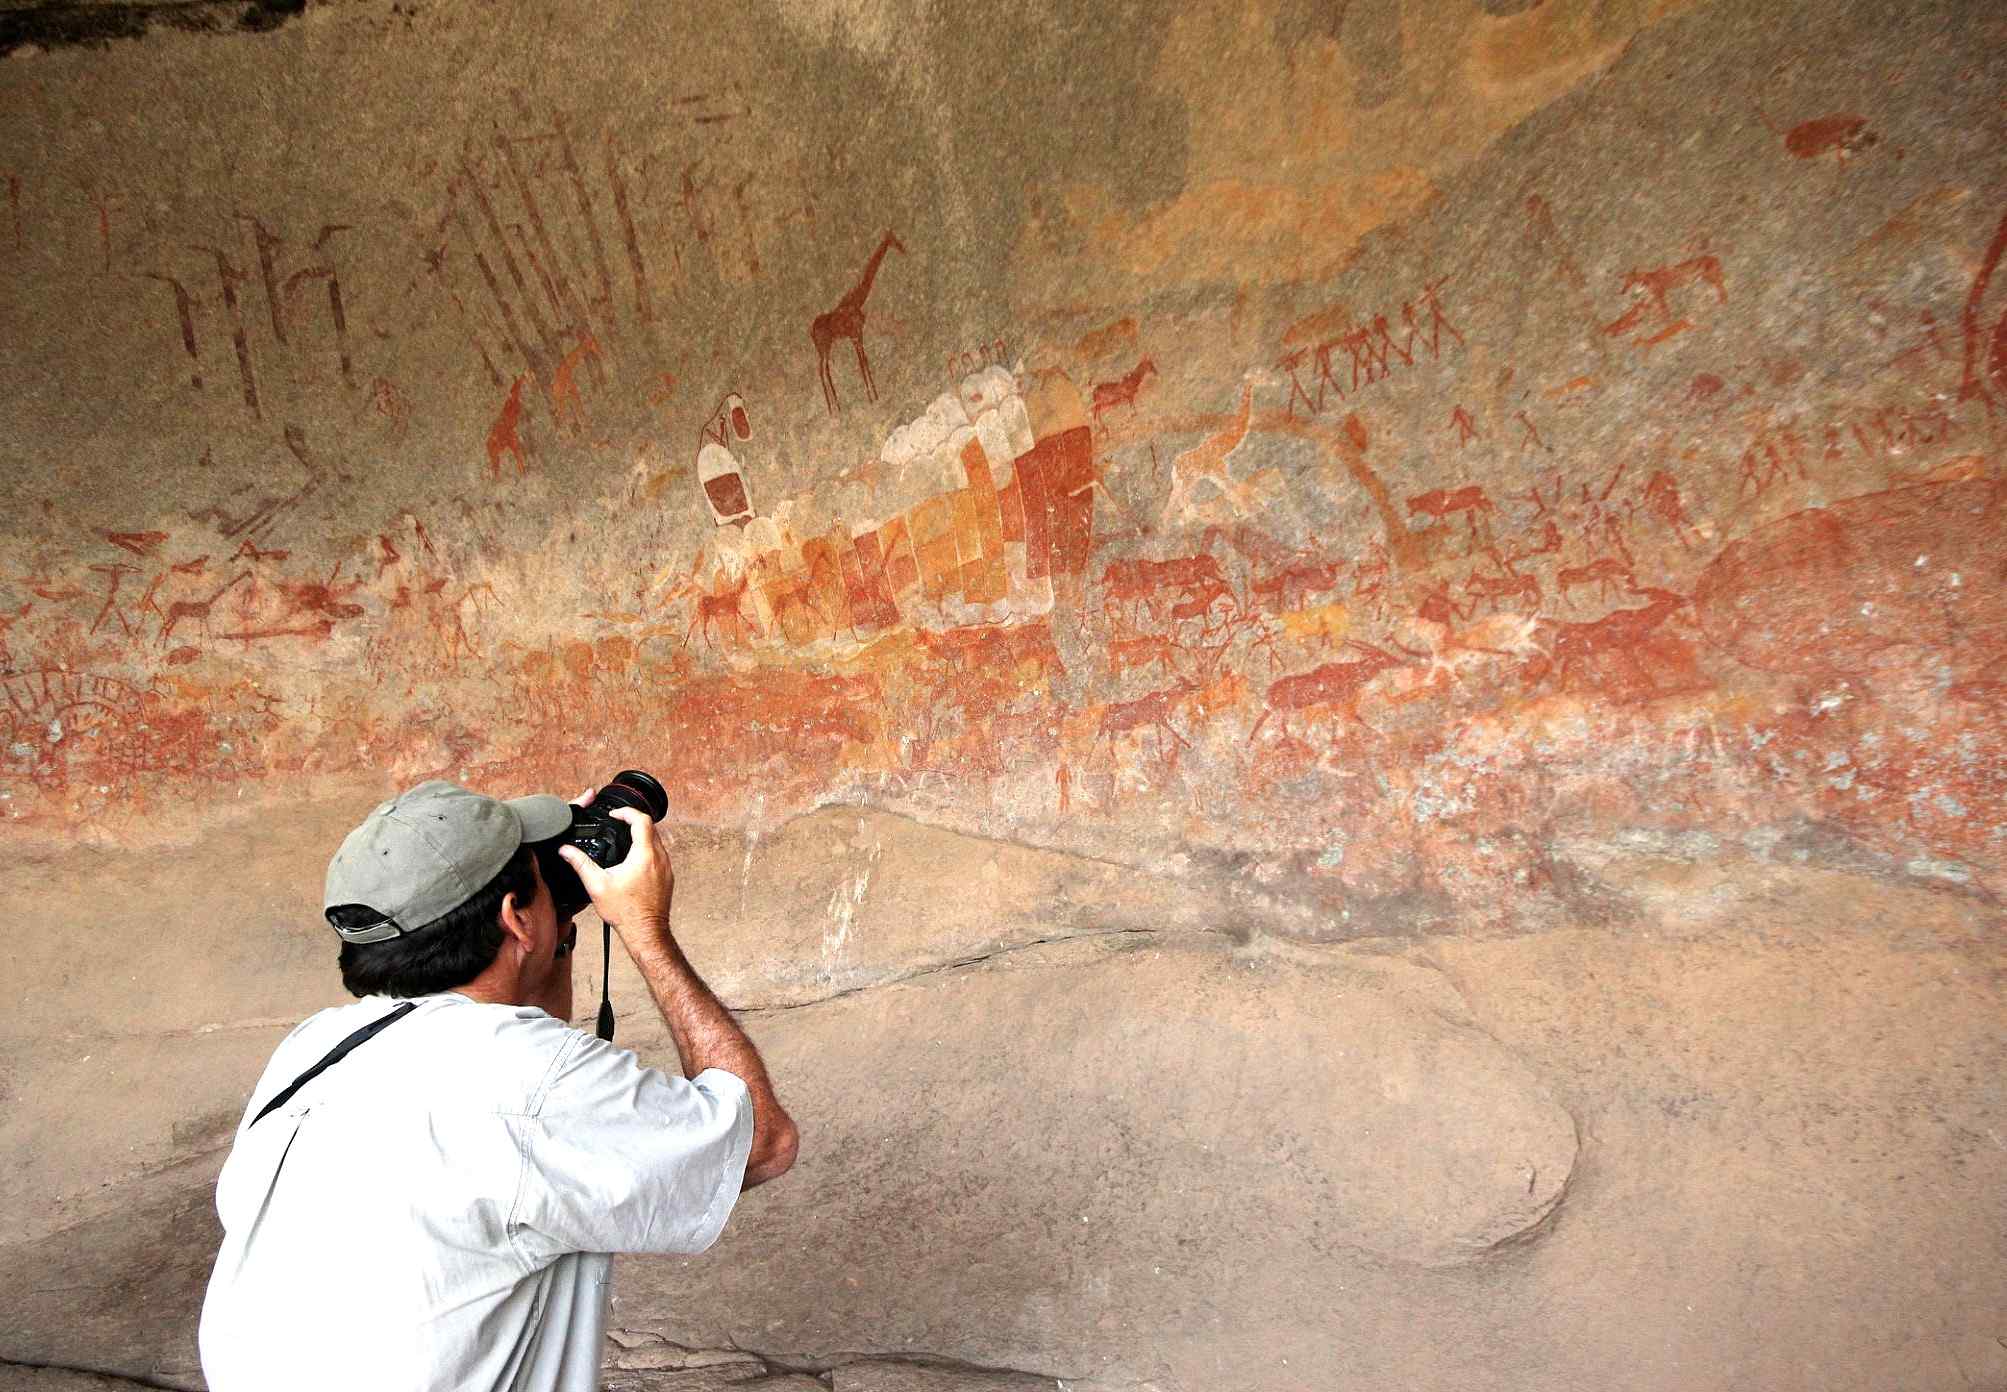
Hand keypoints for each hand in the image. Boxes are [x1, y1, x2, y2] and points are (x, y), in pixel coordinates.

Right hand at [556, 806, 674, 947]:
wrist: (645, 931)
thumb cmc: (625, 912)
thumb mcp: (597, 885)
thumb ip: (580, 864)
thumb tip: (566, 851)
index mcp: (644, 855)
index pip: (642, 820)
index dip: (627, 812)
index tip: (615, 814)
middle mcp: (660, 858)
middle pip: (651, 827)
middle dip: (634, 821)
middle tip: (618, 823)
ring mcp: (667, 867)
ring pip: (657, 840)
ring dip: (642, 835)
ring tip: (624, 838)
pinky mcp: (668, 877)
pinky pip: (660, 854)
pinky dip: (648, 849)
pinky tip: (634, 858)